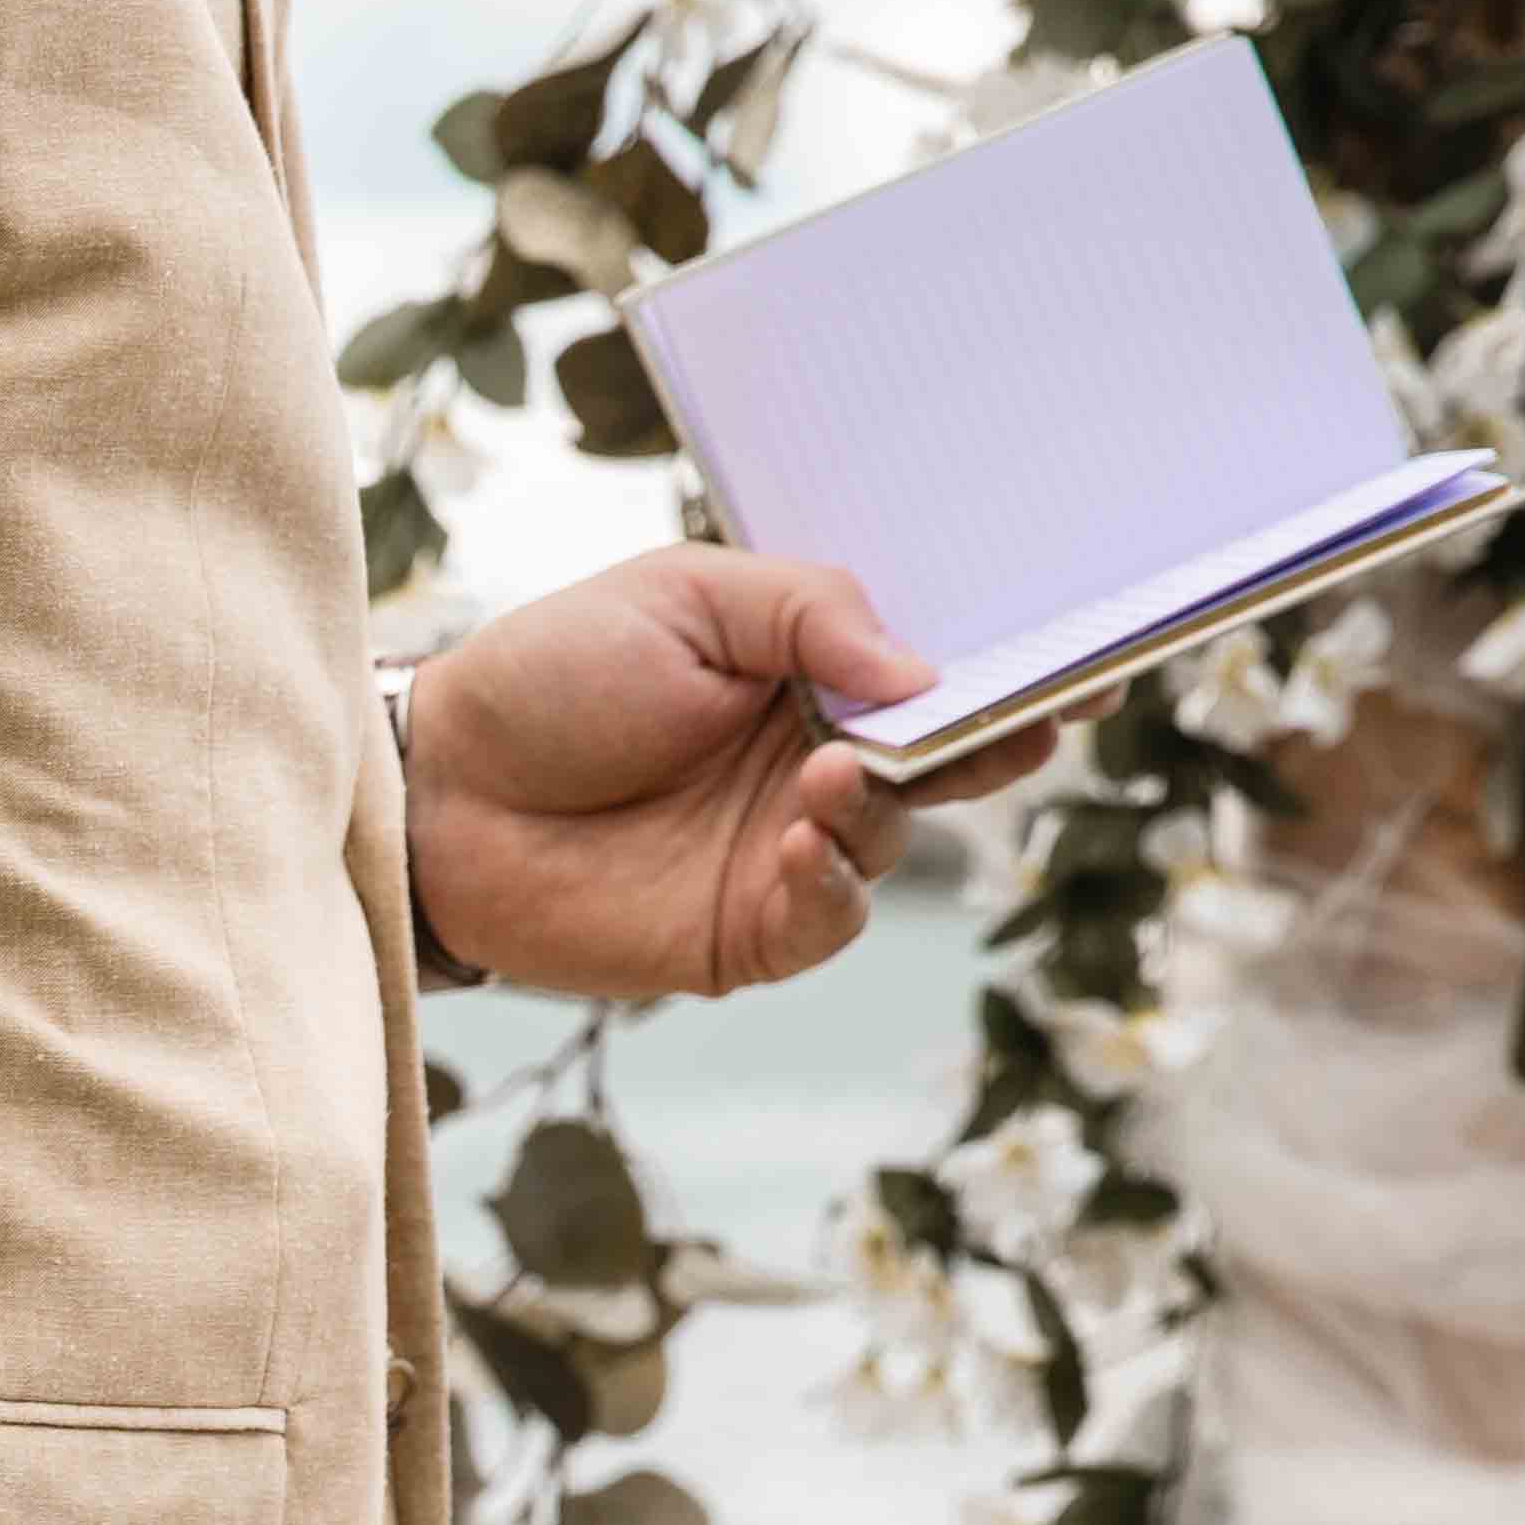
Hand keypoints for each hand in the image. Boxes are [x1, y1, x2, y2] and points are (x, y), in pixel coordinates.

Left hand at [398, 546, 1053, 1002]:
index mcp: (811, 669)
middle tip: (1045, 714)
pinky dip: (832, 881)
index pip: (937, 668)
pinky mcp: (748, 927)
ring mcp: (787, 847)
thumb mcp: (683, 597)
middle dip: (1002, 736)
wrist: (437, 791)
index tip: (1087, 650)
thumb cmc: (548, 678)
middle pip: (947, 757)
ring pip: (895, 837)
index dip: (1012, 663)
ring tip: (831, 772)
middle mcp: (817, 759)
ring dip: (883, 804)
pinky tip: (798, 839)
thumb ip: (809, 615)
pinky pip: (829, 915)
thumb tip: (924, 674)